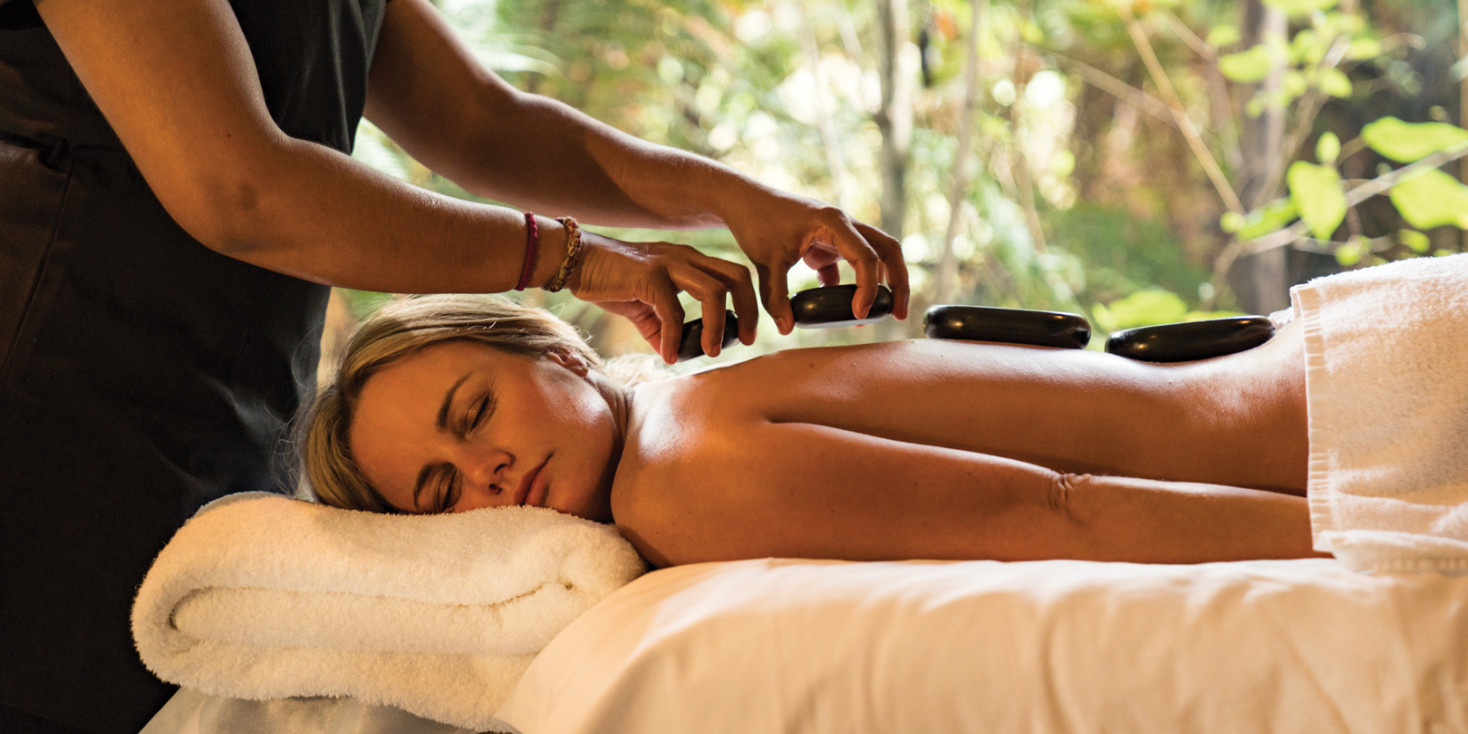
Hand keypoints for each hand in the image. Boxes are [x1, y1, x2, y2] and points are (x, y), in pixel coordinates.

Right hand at [567, 232, 758, 363]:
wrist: (577, 263)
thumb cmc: (611, 282)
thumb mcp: (644, 309)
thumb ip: (662, 329)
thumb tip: (673, 355)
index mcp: (691, 262)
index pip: (735, 276)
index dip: (748, 304)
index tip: (748, 333)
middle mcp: (686, 258)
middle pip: (737, 276)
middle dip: (749, 310)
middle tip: (747, 340)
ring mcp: (669, 263)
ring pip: (713, 291)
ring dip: (718, 326)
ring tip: (712, 351)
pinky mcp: (649, 276)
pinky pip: (672, 311)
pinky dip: (674, 337)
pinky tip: (670, 355)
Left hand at [724, 191, 908, 333]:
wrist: (743, 201)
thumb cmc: (756, 223)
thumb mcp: (764, 263)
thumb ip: (775, 297)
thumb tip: (786, 329)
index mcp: (833, 222)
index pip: (866, 256)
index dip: (868, 288)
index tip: (859, 314)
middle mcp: (843, 224)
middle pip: (887, 249)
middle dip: (898, 282)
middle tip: (899, 313)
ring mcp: (838, 233)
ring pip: (874, 255)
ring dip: (880, 283)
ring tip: (877, 314)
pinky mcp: (827, 243)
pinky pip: (849, 265)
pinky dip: (851, 286)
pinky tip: (842, 307)